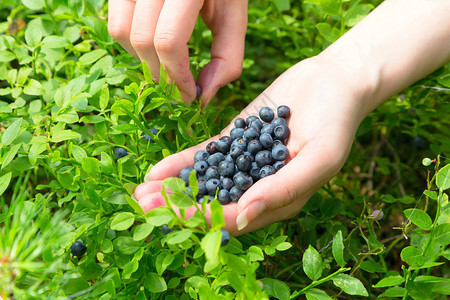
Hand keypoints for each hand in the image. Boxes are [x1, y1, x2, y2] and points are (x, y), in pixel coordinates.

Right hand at [108, 0, 247, 104]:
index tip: (188, 96)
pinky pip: (115, 18)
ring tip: (166, 64)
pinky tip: (154, 44)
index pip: (169, 40)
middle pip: (142, 39)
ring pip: (121, 30)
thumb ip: (227, 56)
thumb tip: (202, 97)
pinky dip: (132, 41)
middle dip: (160, 73)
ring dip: (143, 59)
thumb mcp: (234, 14)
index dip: (176, 76)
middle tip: (177, 86)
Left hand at [133, 57, 368, 235]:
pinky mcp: (235, 140)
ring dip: (173, 188)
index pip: (235, 217)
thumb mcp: (318, 159)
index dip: (202, 219)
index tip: (172, 216)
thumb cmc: (336, 124)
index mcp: (278, 201)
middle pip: (212, 203)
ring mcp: (243, 163)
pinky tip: (158, 169)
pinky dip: (183, 163)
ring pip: (204, 181)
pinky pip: (206, 155)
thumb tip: (243, 218)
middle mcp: (257, 187)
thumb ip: (283, 189)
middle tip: (144, 206)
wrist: (333, 83)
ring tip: (141, 191)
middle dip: (178, 206)